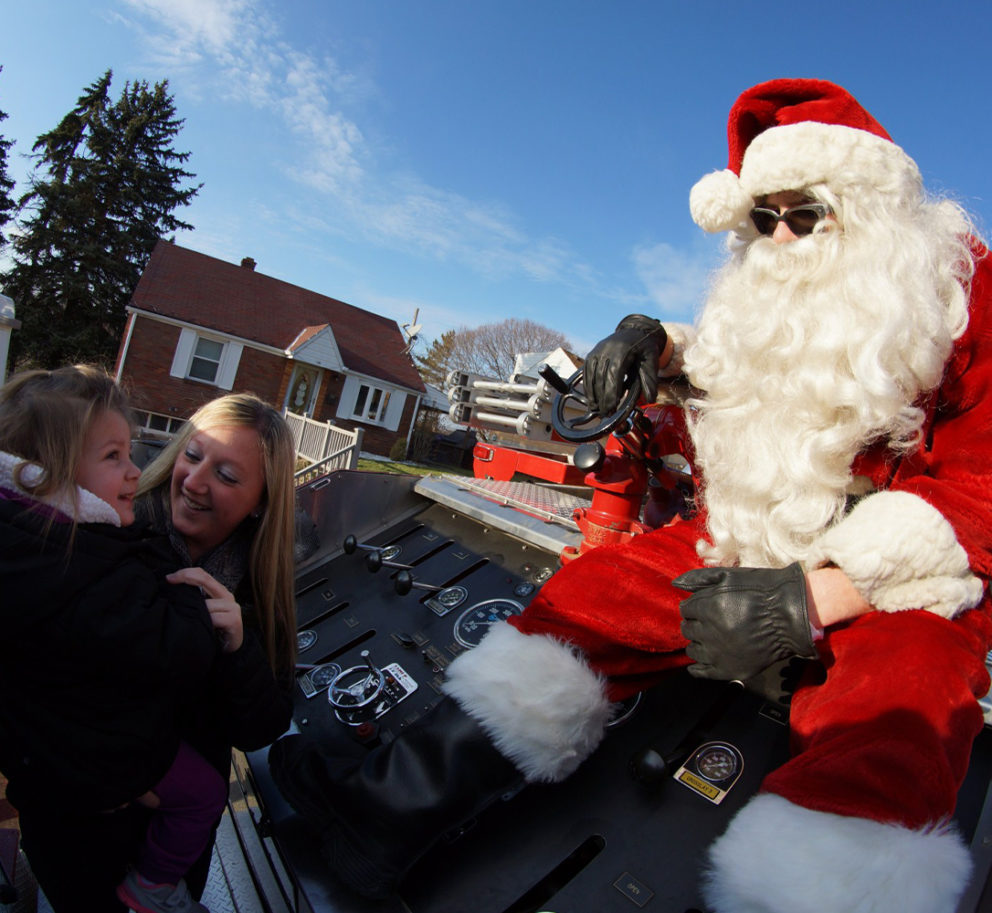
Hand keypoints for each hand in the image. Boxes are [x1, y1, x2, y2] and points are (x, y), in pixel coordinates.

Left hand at [167, 567, 243, 652]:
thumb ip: (195, 601)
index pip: (203, 574)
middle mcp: (227, 596)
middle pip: (205, 579)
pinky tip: (203, 628)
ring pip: (206, 604)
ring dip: (196, 612)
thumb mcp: (203, 612)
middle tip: (169, 580)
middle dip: (186, 577)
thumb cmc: (213, 629)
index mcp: (219, 592)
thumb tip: (172, 592)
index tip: (169, 578)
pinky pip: (213, 618)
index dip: (186, 573)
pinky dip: (206, 622)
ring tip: (191, 621)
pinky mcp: (234, 620)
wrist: (229, 648)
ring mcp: (232, 607)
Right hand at [584, 314, 667, 413]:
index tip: (612, 408)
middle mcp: (606, 350)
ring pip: (591, 377)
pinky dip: (588, 387)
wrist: (635, 330)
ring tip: (597, 410)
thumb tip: (650, 399)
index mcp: (622, 351)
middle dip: (602, 399)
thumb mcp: (651, 361)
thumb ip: (650, 380)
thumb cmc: (644, 348)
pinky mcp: (592, 354)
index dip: (611, 393)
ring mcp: (597, 351)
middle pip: (601, 378)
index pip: (613, 375)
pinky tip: (591, 399)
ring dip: (593, 395)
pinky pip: (586, 373)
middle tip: (605, 414)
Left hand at [674, 563, 817, 681]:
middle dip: (694, 623)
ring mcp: (720, 653)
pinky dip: (697, 668)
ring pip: (693, 650)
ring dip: (697, 642)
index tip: (703, 606)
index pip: (686, 609)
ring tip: (709, 638)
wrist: (792, 615)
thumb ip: (698, 579)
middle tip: (707, 621)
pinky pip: (703, 672)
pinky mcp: (731, 669)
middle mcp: (710, 632)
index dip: (694, 607)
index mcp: (707, 608)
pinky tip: (698, 663)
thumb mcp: (728, 576)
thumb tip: (675, 585)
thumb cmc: (761, 591)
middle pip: (687, 629)